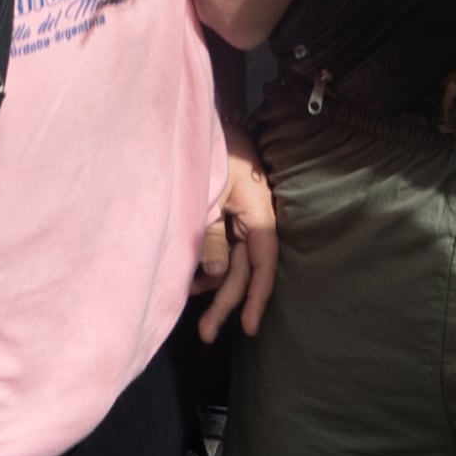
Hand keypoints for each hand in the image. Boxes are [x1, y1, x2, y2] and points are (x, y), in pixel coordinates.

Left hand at [190, 145, 279, 339]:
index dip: (257, 296)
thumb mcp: (207, 195)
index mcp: (258, 212)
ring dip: (214, 289)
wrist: (194, 120)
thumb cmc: (207, 151)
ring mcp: (237, 218)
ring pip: (230, 264)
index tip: (249, 328)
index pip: (264, 262)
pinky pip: (220, 250)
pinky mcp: (222, 216)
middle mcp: (252, 219)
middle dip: (226, 304)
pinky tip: (192, 283)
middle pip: (244, 271)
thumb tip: (217, 277)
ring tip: (194, 311)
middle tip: (206, 335)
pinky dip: (207, 268)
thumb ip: (211, 237)